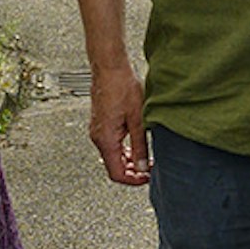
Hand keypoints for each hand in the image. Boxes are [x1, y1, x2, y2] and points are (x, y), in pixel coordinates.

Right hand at [87, 57, 149, 185]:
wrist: (110, 69)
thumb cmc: (122, 87)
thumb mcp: (138, 119)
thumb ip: (141, 146)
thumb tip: (143, 167)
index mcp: (106, 139)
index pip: (116, 173)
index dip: (133, 180)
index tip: (148, 178)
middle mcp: (98, 138)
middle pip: (114, 167)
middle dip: (133, 171)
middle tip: (152, 168)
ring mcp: (98, 131)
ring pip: (113, 156)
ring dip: (130, 160)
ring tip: (148, 157)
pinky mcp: (101, 124)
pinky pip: (111, 145)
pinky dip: (124, 150)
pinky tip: (138, 145)